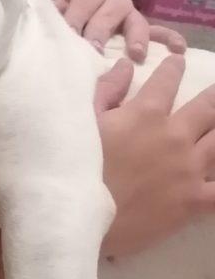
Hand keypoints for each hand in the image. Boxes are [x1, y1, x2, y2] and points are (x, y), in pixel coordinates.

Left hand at [49, 0, 185, 62]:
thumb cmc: (40, 37)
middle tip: (94, 47)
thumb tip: (38, 21)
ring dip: (133, 33)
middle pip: (111, 1)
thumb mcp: (38, 24)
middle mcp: (102, 1)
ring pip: (132, 15)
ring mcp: (120, 17)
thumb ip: (41, 19)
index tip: (71, 33)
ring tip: (134, 54)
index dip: (80, 12)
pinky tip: (176, 49)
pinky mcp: (134, 35)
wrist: (42, 56)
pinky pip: (155, 32)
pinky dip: (166, 38)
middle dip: (102, 24)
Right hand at [94, 56, 214, 257]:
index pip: (167, 81)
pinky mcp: (196, 201)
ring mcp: (190, 169)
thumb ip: (107, 91)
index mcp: (145, 114)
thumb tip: (126, 65)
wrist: (79, 216)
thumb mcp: (83, 121)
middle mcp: (175, 136)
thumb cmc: (76, 166)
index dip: (174, 68)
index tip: (177, 62)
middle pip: (208, 108)